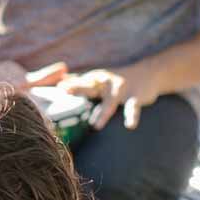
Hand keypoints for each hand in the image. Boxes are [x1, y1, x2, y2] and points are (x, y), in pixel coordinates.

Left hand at [29, 61, 154, 128]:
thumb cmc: (117, 80)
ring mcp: (121, 89)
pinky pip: (132, 107)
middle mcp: (105, 83)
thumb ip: (78, 81)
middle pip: (90, 86)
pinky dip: (131, 116)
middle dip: (77, 87)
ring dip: (103, 112)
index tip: (51, 87)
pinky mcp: (136, 96)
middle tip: (64, 90)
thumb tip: (57, 81)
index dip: (64, 84)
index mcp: (94, 79)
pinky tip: (130, 126)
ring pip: (111, 101)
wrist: (149, 73)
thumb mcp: (97, 78)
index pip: (77, 82)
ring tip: (96, 126)